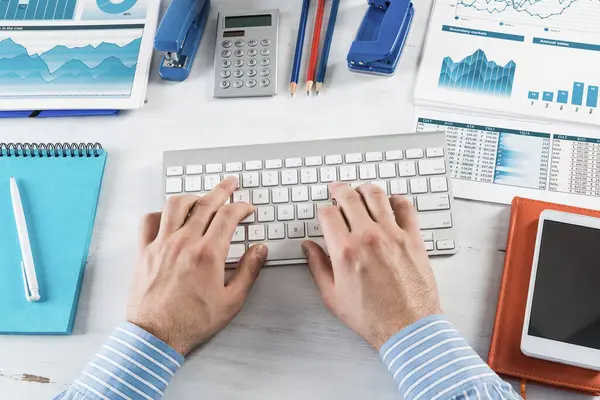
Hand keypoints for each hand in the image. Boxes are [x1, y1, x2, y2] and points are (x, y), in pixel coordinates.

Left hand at [127, 177, 267, 355]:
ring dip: (192, 196)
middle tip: (230, 183)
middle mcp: (184, 243)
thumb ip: (249, 271)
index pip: (229, 216)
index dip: (242, 207)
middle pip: (205, 203)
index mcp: (208, 253)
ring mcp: (162, 244)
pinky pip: (149, 221)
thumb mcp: (232, 301)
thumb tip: (260, 250)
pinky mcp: (145, 252)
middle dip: (222, 190)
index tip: (247, 208)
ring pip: (176, 205)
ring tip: (202, 197)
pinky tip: (168, 216)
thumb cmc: (192, 321)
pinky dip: (160, 213)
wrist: (156, 336)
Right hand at [302, 183, 440, 349]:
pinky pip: (405, 207)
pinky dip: (396, 200)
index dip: (322, 210)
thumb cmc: (372, 316)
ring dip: (364, 189)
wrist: (407, 327)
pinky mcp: (413, 238)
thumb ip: (317, 266)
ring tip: (360, 191)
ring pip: (376, 195)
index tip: (324, 212)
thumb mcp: (332, 295)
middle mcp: (368, 237)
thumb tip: (309, 247)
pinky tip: (390, 203)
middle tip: (336, 189)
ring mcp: (392, 235)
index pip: (328, 213)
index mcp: (345, 250)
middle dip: (339, 190)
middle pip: (349, 197)